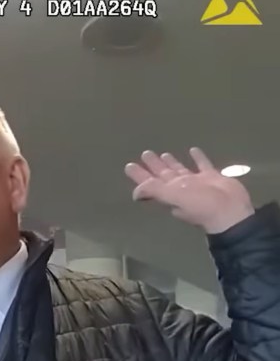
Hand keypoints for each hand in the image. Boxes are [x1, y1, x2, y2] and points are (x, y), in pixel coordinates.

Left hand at [124, 148, 254, 233]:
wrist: (230, 210)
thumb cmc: (201, 205)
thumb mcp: (174, 198)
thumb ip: (155, 192)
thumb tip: (135, 194)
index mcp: (168, 191)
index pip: (150, 182)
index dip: (140, 175)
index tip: (129, 165)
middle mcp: (180, 187)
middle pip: (163, 174)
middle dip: (154, 165)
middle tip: (145, 154)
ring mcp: (196, 183)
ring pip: (180, 170)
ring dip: (171, 162)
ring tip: (163, 153)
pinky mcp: (212, 177)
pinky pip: (202, 165)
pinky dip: (198, 158)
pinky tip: (194, 150)